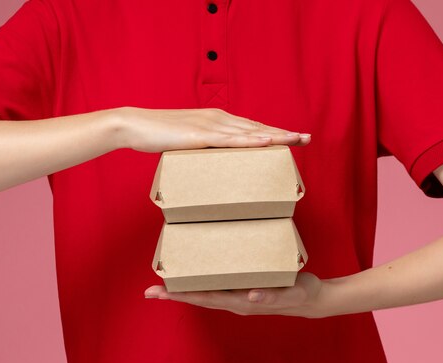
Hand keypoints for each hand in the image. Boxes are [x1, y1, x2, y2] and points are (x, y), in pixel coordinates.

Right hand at [115, 106, 310, 152]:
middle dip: (284, 133)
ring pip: (250, 132)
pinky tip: (268, 141)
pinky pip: (231, 139)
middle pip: (257, 127)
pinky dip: (252, 140)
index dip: (274, 132)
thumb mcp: (186, 143)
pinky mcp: (201, 135)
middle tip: (307, 138)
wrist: (135, 125)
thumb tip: (213, 165)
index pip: (251, 127)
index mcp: (216, 121)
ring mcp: (211, 126)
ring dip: (276, 135)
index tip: (293, 137)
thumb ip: (202, 150)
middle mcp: (219, 119)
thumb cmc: (158, 136)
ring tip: (297, 140)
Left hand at [144, 272, 326, 317]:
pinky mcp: (243, 288)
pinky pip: (217, 285)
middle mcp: (234, 301)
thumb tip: (250, 295)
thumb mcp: (290, 293)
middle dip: (173, 293)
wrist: (311, 298)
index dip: (180, 295)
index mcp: (241, 302)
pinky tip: (194, 275)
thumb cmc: (301, 293)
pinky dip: (201, 281)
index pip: (204, 298)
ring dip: (184, 288)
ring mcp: (237, 296)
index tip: (159, 292)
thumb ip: (272, 295)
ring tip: (165, 281)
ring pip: (205, 292)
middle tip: (149, 290)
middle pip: (198, 297)